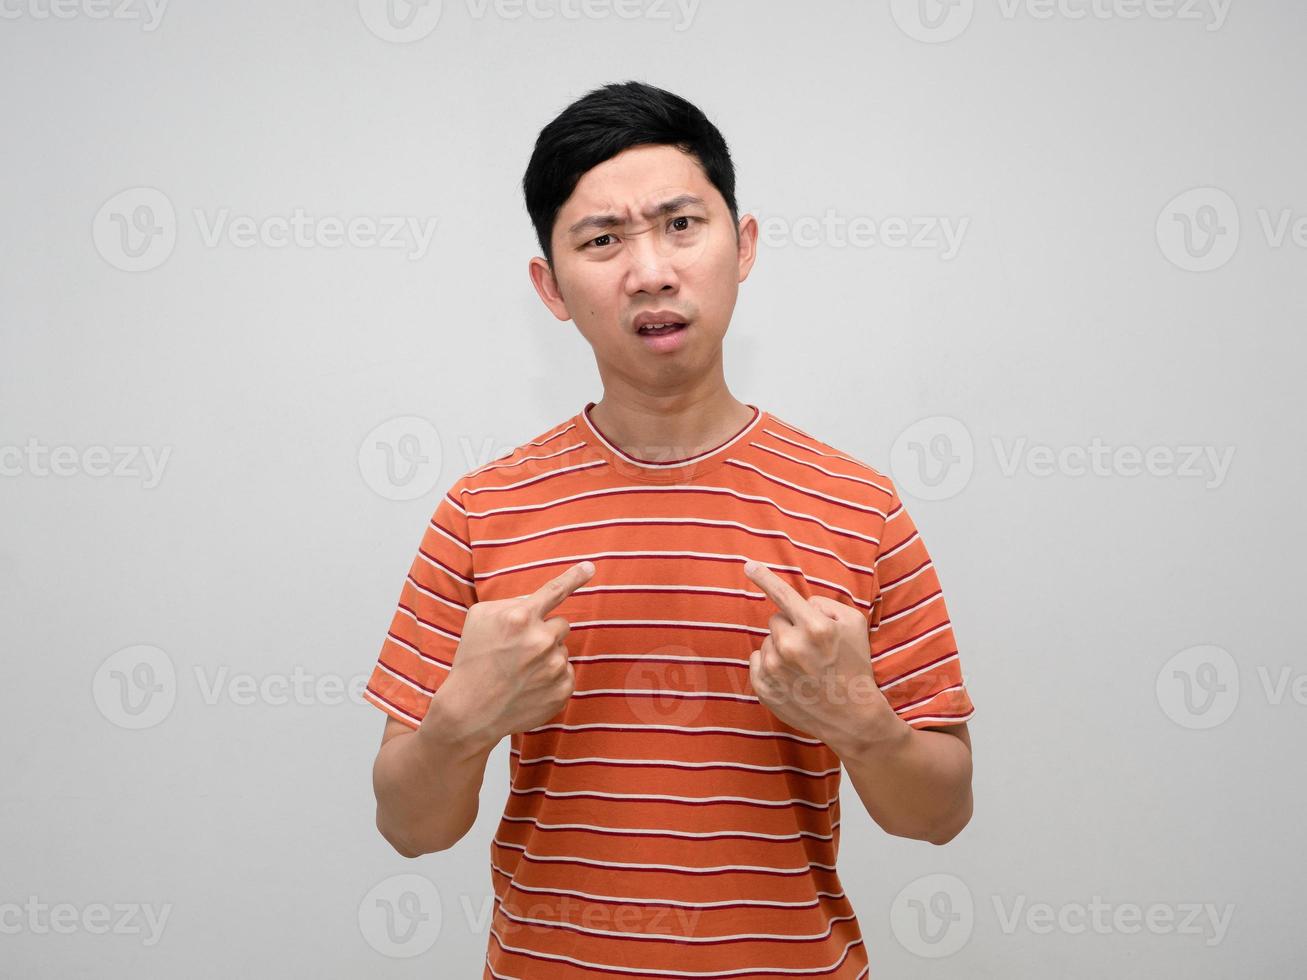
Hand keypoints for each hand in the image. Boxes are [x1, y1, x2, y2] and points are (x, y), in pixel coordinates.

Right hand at [440, 560, 594, 743]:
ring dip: (547, 656)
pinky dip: (552, 678)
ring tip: (521, 672)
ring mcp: (554, 667)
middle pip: (561, 624)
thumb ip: (512, 603)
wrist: (469, 710)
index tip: (591, 566)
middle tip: (521, 650)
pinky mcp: (562, 690)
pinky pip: (567, 673)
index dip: (575, 576)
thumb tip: (538, 602)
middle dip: (545, 632)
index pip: (555, 591)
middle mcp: (541, 640)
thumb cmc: (472, 659)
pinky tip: (530, 687)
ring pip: (563, 649)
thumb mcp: (480, 619)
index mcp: (520, 617)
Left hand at [742, 559, 901, 746]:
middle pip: (776, 620)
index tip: (748, 565)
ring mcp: (774, 669)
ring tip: (804, 667)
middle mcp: (791, 646)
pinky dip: (770, 665)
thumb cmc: (855, 665)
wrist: (852, 716)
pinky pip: (756, 661)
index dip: (763, 577)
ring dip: (780, 648)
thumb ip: (825, 604)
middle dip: (791, 628)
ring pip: (767, 641)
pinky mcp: (764, 688)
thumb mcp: (854, 625)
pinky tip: (792, 678)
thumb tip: (800, 604)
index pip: (783, 594)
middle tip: (811, 649)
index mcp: (814, 627)